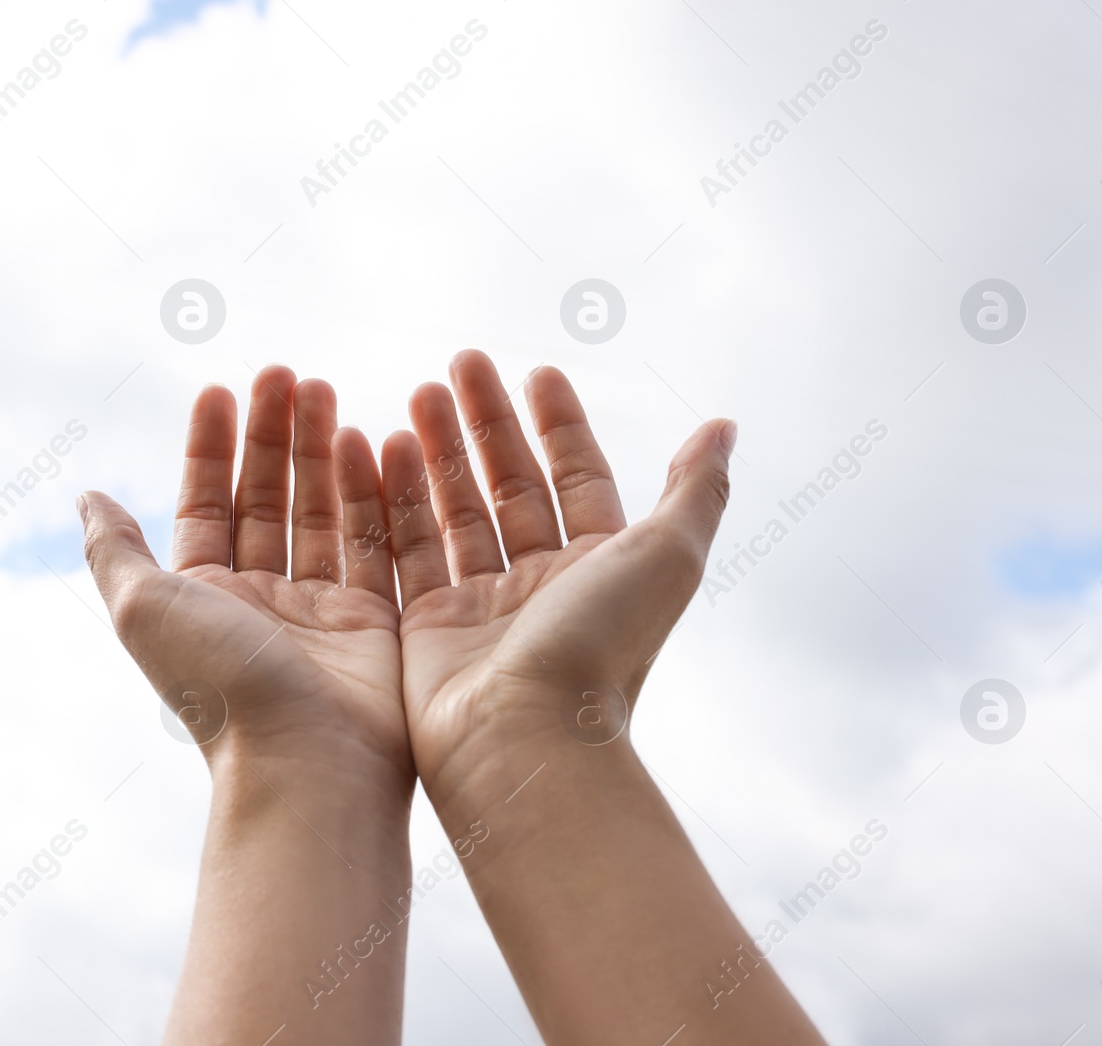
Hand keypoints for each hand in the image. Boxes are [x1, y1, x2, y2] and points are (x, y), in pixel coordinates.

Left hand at [80, 366, 410, 787]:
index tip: (222, 388)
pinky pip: (377, 542)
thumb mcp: (145, 606)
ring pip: (322, 512)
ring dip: (322, 452)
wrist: (307, 762)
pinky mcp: (375, 623)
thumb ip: (116, 548)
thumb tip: (87, 495)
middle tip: (289, 374)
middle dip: (274, 436)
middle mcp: (259, 601)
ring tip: (328, 393)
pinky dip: (375, 492)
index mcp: (203, 597)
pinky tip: (376, 441)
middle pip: (266, 499)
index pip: (207, 504)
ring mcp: (320, 611)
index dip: (210, 447)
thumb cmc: (220, 684)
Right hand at [378, 349, 733, 806]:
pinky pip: (406, 549)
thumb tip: (723, 427)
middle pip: (512, 485)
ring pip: (456, 511)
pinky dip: (394, 500)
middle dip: (488, 423)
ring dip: (438, 451)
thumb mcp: (666, 557)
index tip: (536, 371)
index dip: (560, 424)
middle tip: (460, 362)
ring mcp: (481, 609)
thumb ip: (694, 490)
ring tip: (416, 394)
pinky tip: (379, 449)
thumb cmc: (601, 650)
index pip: (578, 478)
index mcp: (600, 569)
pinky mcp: (426, 630)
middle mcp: (542, 587)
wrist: (524, 740)